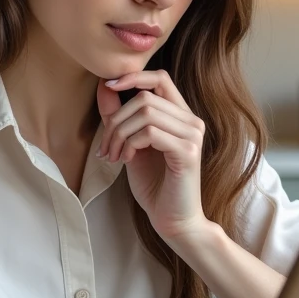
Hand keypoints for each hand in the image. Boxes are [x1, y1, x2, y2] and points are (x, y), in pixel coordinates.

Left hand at [96, 70, 205, 240]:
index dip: (133, 77)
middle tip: (106, 147)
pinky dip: (131, 144)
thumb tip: (105, 86)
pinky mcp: (188, 152)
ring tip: (114, 156)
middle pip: (145, 98)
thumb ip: (120, 116)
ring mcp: (193, 136)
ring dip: (120, 134)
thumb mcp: (131, 144)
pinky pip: (150, 133)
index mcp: (181, 116)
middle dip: (116, 120)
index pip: (160, 78)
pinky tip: (127, 160)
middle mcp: (192, 121)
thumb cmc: (154, 185)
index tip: (109, 86)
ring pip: (145, 113)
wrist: (172, 220)